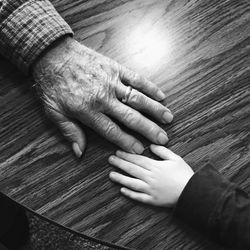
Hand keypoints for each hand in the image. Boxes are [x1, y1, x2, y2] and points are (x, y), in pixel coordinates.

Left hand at [32, 37, 172, 156]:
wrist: (53, 55)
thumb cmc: (53, 85)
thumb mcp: (54, 112)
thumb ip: (69, 131)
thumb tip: (79, 152)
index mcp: (88, 111)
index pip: (113, 131)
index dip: (128, 142)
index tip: (141, 150)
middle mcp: (104, 98)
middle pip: (131, 117)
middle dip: (149, 130)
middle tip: (163, 139)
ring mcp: (111, 82)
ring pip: (138, 98)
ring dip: (155, 109)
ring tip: (168, 118)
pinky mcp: (115, 68)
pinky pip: (136, 78)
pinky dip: (150, 87)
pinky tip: (161, 95)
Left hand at [109, 145, 193, 206]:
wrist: (192, 192)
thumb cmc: (184, 174)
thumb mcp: (175, 158)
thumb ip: (162, 151)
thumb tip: (151, 146)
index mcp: (155, 167)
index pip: (137, 159)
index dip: (126, 155)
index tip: (118, 152)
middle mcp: (150, 177)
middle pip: (132, 169)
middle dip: (120, 164)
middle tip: (110, 159)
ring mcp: (150, 190)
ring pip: (132, 183)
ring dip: (120, 178)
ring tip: (111, 175)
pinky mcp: (152, 200)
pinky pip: (138, 197)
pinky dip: (130, 194)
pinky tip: (122, 190)